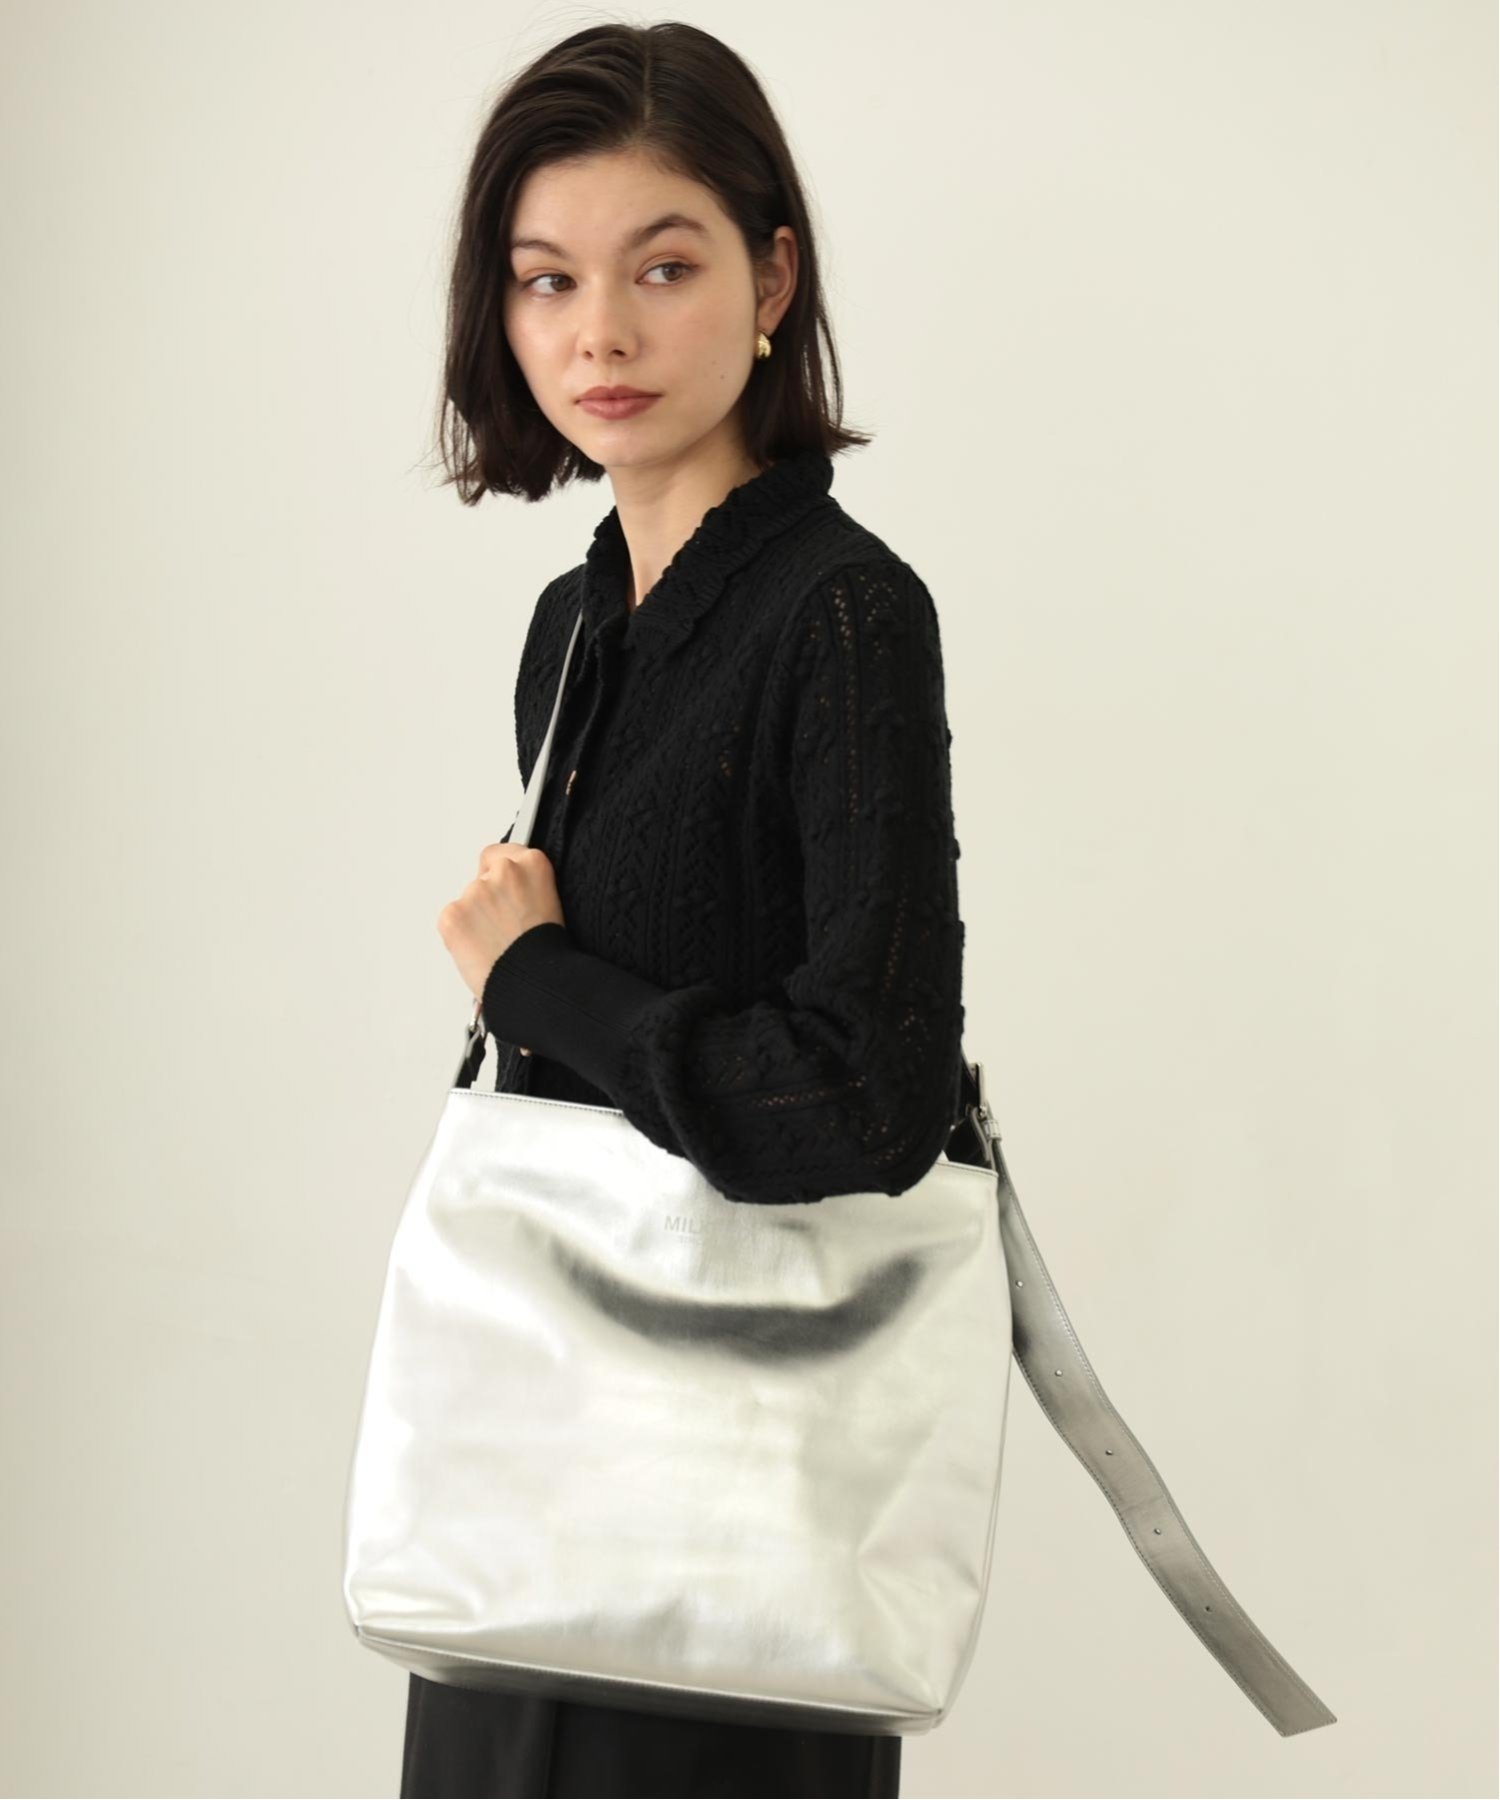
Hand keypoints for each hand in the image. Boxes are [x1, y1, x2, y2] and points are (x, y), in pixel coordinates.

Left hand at [438, 841, 565, 1006]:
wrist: (535, 982)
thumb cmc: (547, 955)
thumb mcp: (551, 907)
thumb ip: (526, 888)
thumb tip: (506, 894)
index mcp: (533, 864)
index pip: (502, 855)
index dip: (501, 876)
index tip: (504, 892)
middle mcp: (504, 871)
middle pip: (482, 877)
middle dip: (488, 900)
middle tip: (503, 929)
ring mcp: (475, 891)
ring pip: (467, 901)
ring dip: (475, 920)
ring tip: (496, 946)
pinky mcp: (453, 914)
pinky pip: (452, 920)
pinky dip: (460, 936)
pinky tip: (481, 951)